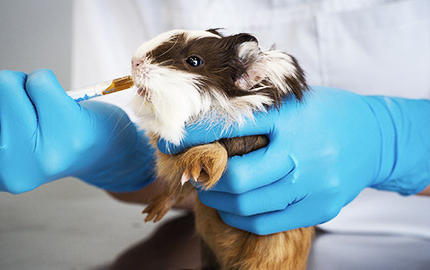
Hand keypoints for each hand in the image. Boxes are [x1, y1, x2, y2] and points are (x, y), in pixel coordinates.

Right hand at [0, 70, 154, 192]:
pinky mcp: (64, 130)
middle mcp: (1, 169)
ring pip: (1, 81)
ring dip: (22, 84)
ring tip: (41, 108)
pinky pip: (38, 78)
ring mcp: (32, 152)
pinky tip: (60, 106)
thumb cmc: (47, 138)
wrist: (101, 150)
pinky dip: (48, 82)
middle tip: (25, 110)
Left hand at [159, 86, 429, 234]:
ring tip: (209, 190)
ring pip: (248, 204)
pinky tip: (232, 208)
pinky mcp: (321, 208)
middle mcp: (303, 153)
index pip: (232, 125)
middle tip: (195, 172)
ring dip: (218, 199)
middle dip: (206, 177)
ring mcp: (314, 185)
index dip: (196, 134)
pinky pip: (267, 222)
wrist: (376, 139)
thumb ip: (258, 111)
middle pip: (237, 176)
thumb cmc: (328, 115)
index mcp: (292, 118)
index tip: (172, 139)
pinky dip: (240, 218)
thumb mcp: (294, 101)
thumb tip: (207, 125)